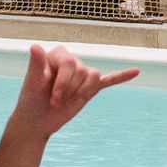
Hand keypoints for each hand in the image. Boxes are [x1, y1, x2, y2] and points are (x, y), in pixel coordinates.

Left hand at [8, 44, 136, 142]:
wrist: (36, 120)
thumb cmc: (30, 100)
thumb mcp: (31, 84)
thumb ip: (35, 64)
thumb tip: (34, 45)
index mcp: (57, 55)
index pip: (70, 63)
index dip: (63, 82)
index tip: (52, 97)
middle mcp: (71, 61)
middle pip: (83, 71)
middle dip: (70, 90)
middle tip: (55, 102)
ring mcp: (81, 75)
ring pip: (94, 77)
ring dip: (81, 92)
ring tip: (66, 101)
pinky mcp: (89, 88)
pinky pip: (109, 80)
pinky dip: (121, 76)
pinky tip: (136, 71)